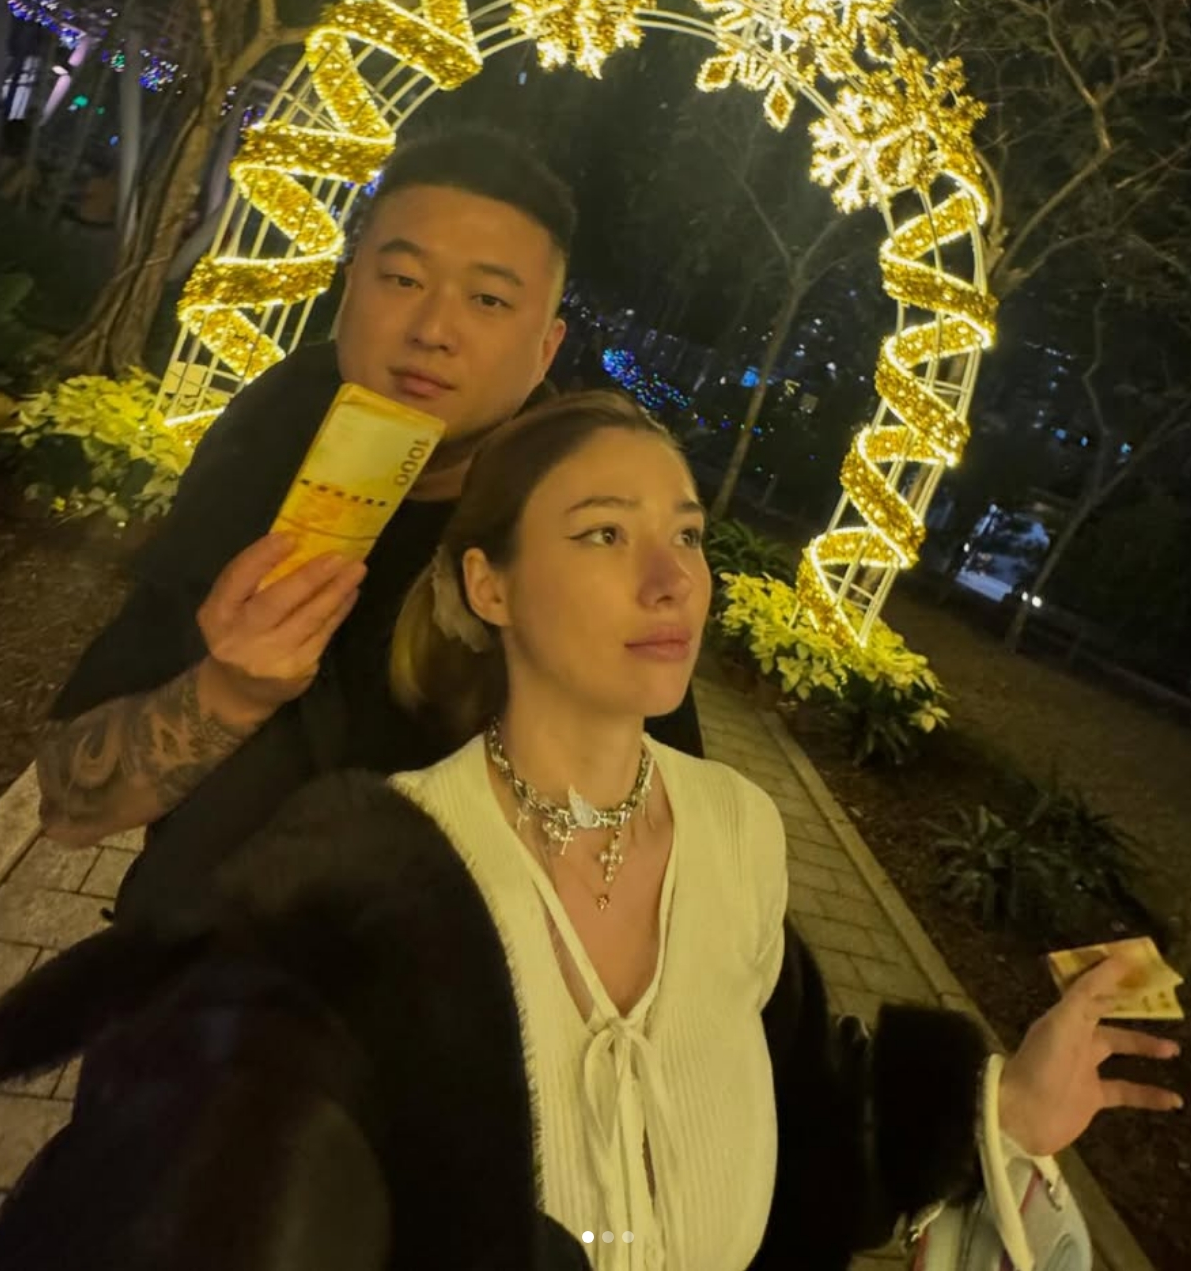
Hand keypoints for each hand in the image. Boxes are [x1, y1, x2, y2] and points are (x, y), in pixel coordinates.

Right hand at [197, 535, 366, 715]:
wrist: (240, 692)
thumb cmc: (240, 635)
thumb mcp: (232, 610)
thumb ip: (253, 583)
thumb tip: (302, 544)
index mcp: (218, 613)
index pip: (237, 579)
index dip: (262, 556)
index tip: (290, 537)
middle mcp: (240, 636)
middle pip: (277, 601)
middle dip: (310, 576)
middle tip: (338, 556)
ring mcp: (270, 655)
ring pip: (308, 618)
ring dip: (335, 591)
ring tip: (356, 569)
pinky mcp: (297, 669)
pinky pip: (323, 633)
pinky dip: (339, 611)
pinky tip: (351, 593)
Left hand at [999, 953, 1182, 1156]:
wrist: (1022, 1116)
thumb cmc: (1041, 1064)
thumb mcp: (1062, 1023)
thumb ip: (1088, 994)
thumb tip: (1114, 961)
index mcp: (1065, 1017)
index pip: (1091, 990)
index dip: (1110, 975)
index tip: (1136, 963)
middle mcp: (1074, 1038)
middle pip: (1108, 1019)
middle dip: (1132, 1011)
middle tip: (1163, 1004)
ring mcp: (1083, 1068)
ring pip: (1119, 1052)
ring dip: (1145, 1049)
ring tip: (1174, 1050)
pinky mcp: (1092, 1097)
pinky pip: (1126, 1091)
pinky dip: (1149, 1094)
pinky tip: (1174, 1100)